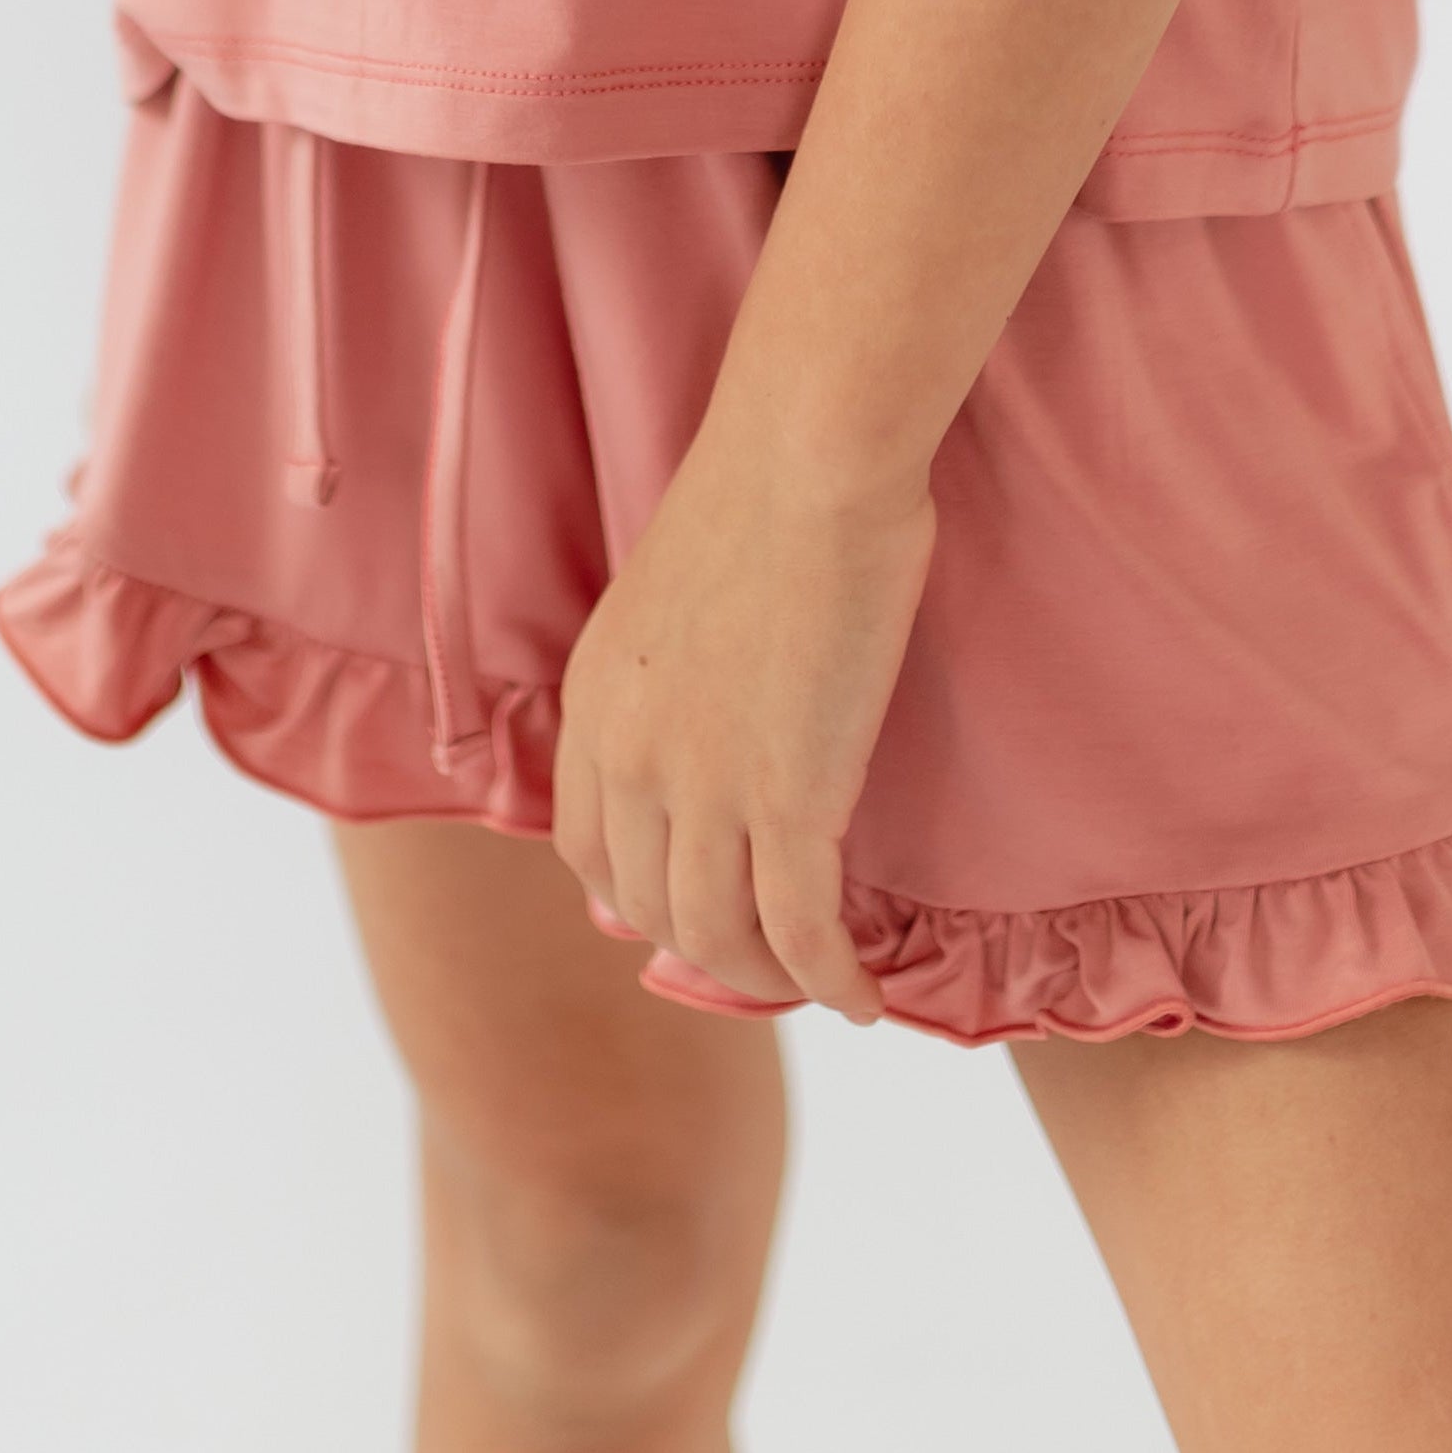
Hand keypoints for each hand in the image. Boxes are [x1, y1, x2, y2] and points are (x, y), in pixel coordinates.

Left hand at [551, 391, 934, 1021]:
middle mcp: (630, 760)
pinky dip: (831, 979)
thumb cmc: (762, 497)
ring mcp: (703, 786)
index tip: (692, 915)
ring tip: (818, 983)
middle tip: (768, 957)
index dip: (638, 903)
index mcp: (593, 708)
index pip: (588, 854)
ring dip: (770, 977)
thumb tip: (682, 753)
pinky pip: (803, 929)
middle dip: (708, 950)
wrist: (808, 456)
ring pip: (722, 935)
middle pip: (650, 910)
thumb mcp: (663, 601)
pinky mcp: (790, 796)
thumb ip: (656, 685)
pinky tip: (863, 996)